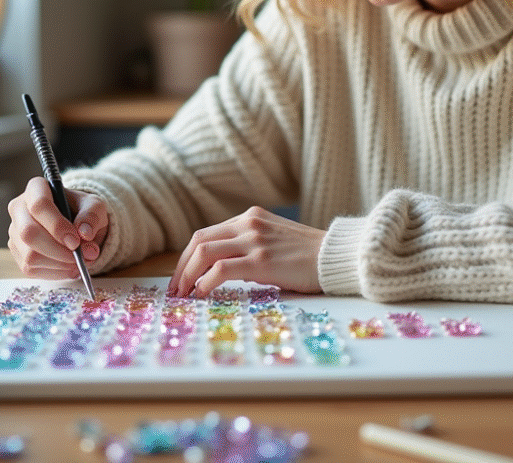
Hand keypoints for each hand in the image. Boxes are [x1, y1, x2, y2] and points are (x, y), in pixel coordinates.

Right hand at [7, 177, 107, 278]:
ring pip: (29, 255)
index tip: (76, 241)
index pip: (39, 205)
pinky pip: (31, 269)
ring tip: (79, 262)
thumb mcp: (94, 206)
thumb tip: (85, 234)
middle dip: (57, 250)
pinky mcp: (18, 253)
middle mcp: (19, 209)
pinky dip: (54, 272)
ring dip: (59, 264)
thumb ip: (92, 217)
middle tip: (80, 256)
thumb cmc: (82, 211)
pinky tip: (69, 267)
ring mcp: (15, 232)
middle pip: (28, 233)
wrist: (77, 224)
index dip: (57, 226)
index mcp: (36, 189)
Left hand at [168, 207, 324, 297]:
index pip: (205, 234)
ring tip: (184, 295)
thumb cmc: (309, 255)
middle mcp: (248, 223)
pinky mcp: (262, 259)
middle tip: (175, 290)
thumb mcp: (274, 240)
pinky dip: (205, 282)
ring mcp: (254, 240)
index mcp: (250, 217)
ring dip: (187, 276)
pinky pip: (221, 269)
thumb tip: (221, 271)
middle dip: (181, 267)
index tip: (181, 278)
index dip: (187, 258)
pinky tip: (202, 294)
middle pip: (198, 241)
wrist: (337, 257)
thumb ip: (249, 246)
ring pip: (204, 252)